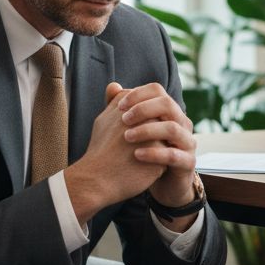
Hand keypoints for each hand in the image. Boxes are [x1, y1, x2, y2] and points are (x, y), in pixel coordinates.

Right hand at [63, 82, 169, 220]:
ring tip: (136, 157)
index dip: (140, 126)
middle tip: (129, 149)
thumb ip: (114, 101)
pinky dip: (158, 163)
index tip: (124, 137)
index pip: (149, 110)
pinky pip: (167, 157)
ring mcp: (156, 135)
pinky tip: (144, 168)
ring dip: (156, 148)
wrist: (96, 179)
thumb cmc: (100, 150)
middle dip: (150, 136)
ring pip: (165, 140)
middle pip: (159, 124)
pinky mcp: (163, 154)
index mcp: (133, 106)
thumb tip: (116, 84)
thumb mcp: (103, 120)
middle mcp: (148, 117)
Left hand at [115, 83, 198, 211]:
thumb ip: (125, 109)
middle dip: (143, 109)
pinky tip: (137, 155)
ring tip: (127, 137)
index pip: (158, 91)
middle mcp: (182, 123)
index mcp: (170, 112)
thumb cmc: (149, 151)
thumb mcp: (137, 129)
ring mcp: (187, 142)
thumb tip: (113, 86)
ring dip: (147, 130)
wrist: (166, 182)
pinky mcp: (188, 163)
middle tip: (123, 119)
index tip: (119, 105)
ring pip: (172, 128)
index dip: (138, 94)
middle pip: (168, 104)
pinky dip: (154, 153)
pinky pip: (173, 155)